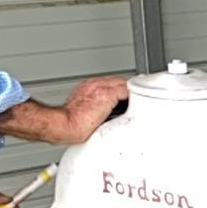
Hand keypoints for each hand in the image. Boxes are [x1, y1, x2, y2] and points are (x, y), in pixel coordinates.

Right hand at [0, 76, 129, 145]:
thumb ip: (97, 113)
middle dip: (130, 90)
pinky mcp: (106, 94)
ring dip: (133, 93)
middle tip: (142, 98)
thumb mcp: (85, 115)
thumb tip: (105, 122)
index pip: (111, 85)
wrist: (64, 125)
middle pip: (119, 82)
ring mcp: (100, 88)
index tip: (130, 98)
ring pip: (124, 84)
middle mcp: (93, 85)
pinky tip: (141, 103)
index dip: (122, 91)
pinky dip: (134, 96)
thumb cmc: (71, 125)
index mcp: (88, 89)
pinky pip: (126, 90)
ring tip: (142, 101)